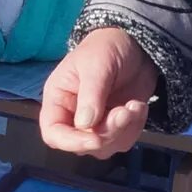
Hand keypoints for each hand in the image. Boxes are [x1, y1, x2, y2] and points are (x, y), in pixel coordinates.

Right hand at [39, 27, 158, 157]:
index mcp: (59, 100)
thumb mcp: (96, 66)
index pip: (53, 133)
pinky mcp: (117, 125)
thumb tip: (84, 125)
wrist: (136, 43)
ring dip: (123, 131)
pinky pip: (124, 140)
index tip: (95, 138)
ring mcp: (97, 123)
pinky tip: (138, 106)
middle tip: (125, 111)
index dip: (71, 142)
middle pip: (83, 145)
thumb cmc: (106, 47)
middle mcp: (74, 116)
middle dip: (107, 133)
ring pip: (105, 147)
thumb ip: (90, 95)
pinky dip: (135, 127)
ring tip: (134, 106)